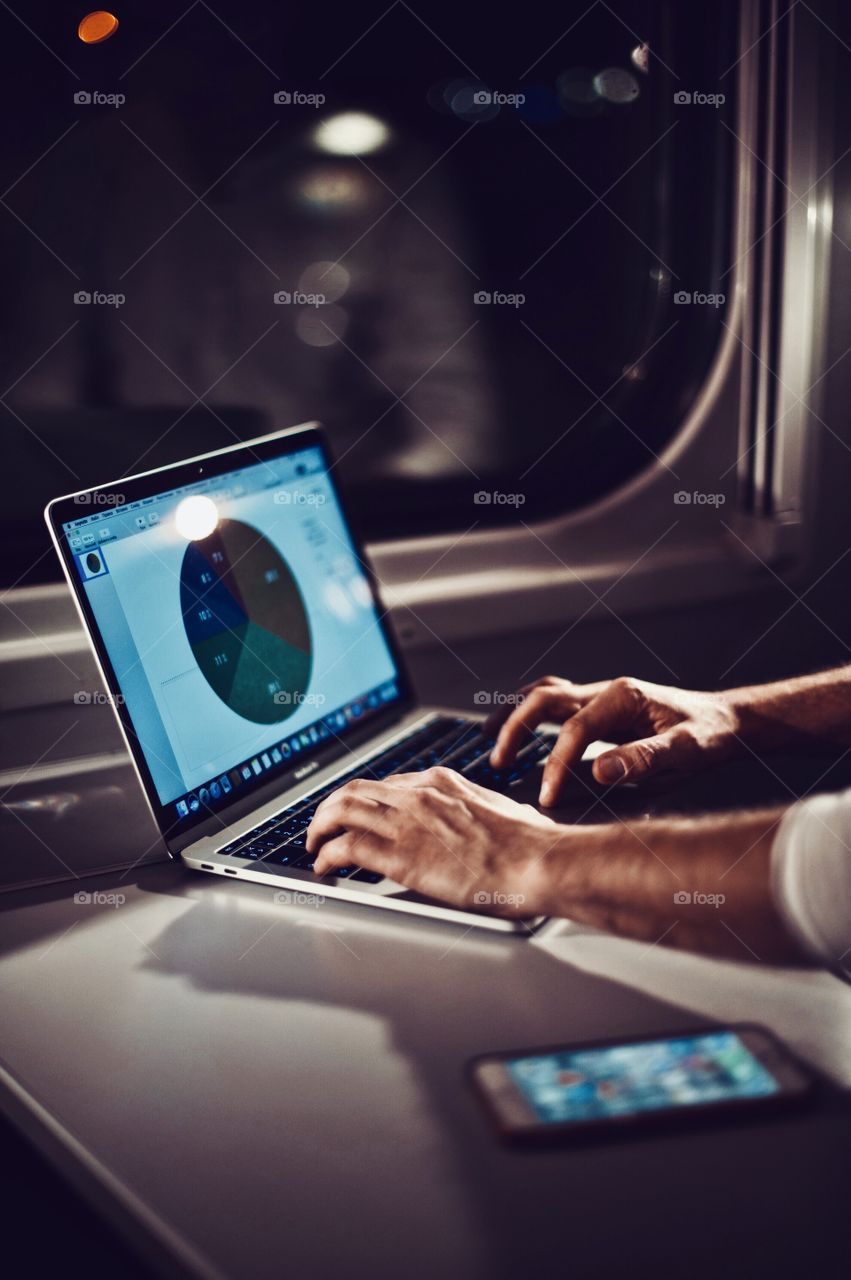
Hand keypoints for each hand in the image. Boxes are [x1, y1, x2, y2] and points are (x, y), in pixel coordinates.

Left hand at [306, 767, 558, 916]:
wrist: (539, 863)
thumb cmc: (532, 845)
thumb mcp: (503, 810)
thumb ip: (481, 808)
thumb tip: (491, 816)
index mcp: (442, 782)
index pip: (388, 784)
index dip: (365, 800)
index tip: (358, 813)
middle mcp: (418, 794)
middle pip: (355, 790)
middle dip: (331, 808)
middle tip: (322, 825)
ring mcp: (407, 822)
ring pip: (341, 811)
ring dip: (319, 828)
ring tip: (313, 844)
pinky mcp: (400, 855)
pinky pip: (346, 847)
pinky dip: (327, 856)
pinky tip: (324, 867)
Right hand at [489, 675, 739, 804]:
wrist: (725, 721)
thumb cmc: (709, 734)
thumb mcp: (686, 751)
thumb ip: (643, 759)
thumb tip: (598, 771)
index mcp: (623, 698)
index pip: (575, 730)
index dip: (556, 764)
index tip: (546, 797)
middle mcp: (606, 691)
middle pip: (545, 699)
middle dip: (516, 728)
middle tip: (498, 761)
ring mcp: (601, 696)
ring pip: (544, 694)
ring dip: (514, 714)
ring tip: (489, 737)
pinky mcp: (599, 708)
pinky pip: (555, 703)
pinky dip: (529, 713)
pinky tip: (517, 729)